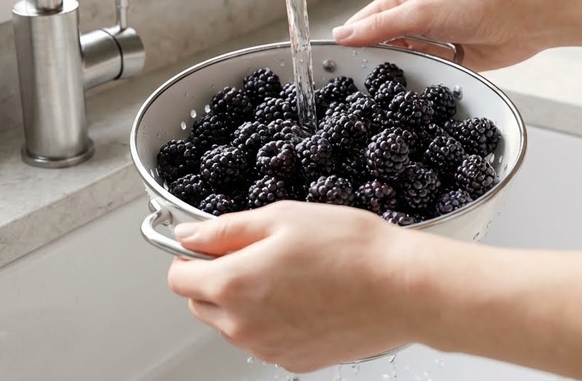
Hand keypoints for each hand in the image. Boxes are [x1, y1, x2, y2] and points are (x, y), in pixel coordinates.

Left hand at [167, 201, 422, 372]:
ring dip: (245, 302)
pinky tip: (306, 297)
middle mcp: (244, 326)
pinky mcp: (295, 362)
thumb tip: (189, 236)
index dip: (191, 257)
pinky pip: (265, 341)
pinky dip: (273, 321)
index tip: (209, 246)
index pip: (179, 279)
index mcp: (234, 284)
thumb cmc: (352, 249)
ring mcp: (269, 349)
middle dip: (217, 279)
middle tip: (258, 254)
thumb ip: (225, 229)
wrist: (403, 289)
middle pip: (202, 304)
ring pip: (233, 325)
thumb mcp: (281, 218)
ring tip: (290, 274)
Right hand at [331, 0, 549, 70]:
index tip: (336, 66)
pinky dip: (423, 81)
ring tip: (389, 92)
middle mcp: (414, 20)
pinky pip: (427, 75)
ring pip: (404, 63)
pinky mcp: (449, 62)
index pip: (364, 22)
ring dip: (401, 73)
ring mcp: (432, 42)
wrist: (523, 20)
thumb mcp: (420, 12)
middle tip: (361, 87)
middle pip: (382, 46)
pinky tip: (417, 91)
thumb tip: (342, 35)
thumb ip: (380, 27)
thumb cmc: (475, 3)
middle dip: (375, 63)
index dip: (350, 42)